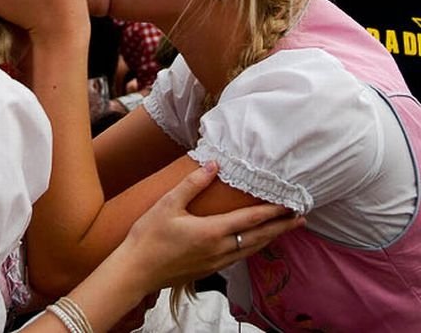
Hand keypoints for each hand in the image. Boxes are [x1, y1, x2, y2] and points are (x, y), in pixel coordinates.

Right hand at [120, 162, 304, 293]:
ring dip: (270, 238)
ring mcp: (215, 263)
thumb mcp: (168, 204)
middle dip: (281, 227)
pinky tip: (254, 243)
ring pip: (251, 250)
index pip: (251, 219)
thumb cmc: (149, 236)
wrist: (136, 270)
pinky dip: (254, 247)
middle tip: (301, 218)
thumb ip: (193, 184)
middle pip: (259, 237)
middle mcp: (219, 250)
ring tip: (284, 230)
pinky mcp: (208, 270)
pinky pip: (239, 257)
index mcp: (212, 232)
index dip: (273, 211)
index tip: (290, 204)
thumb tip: (214, 165)